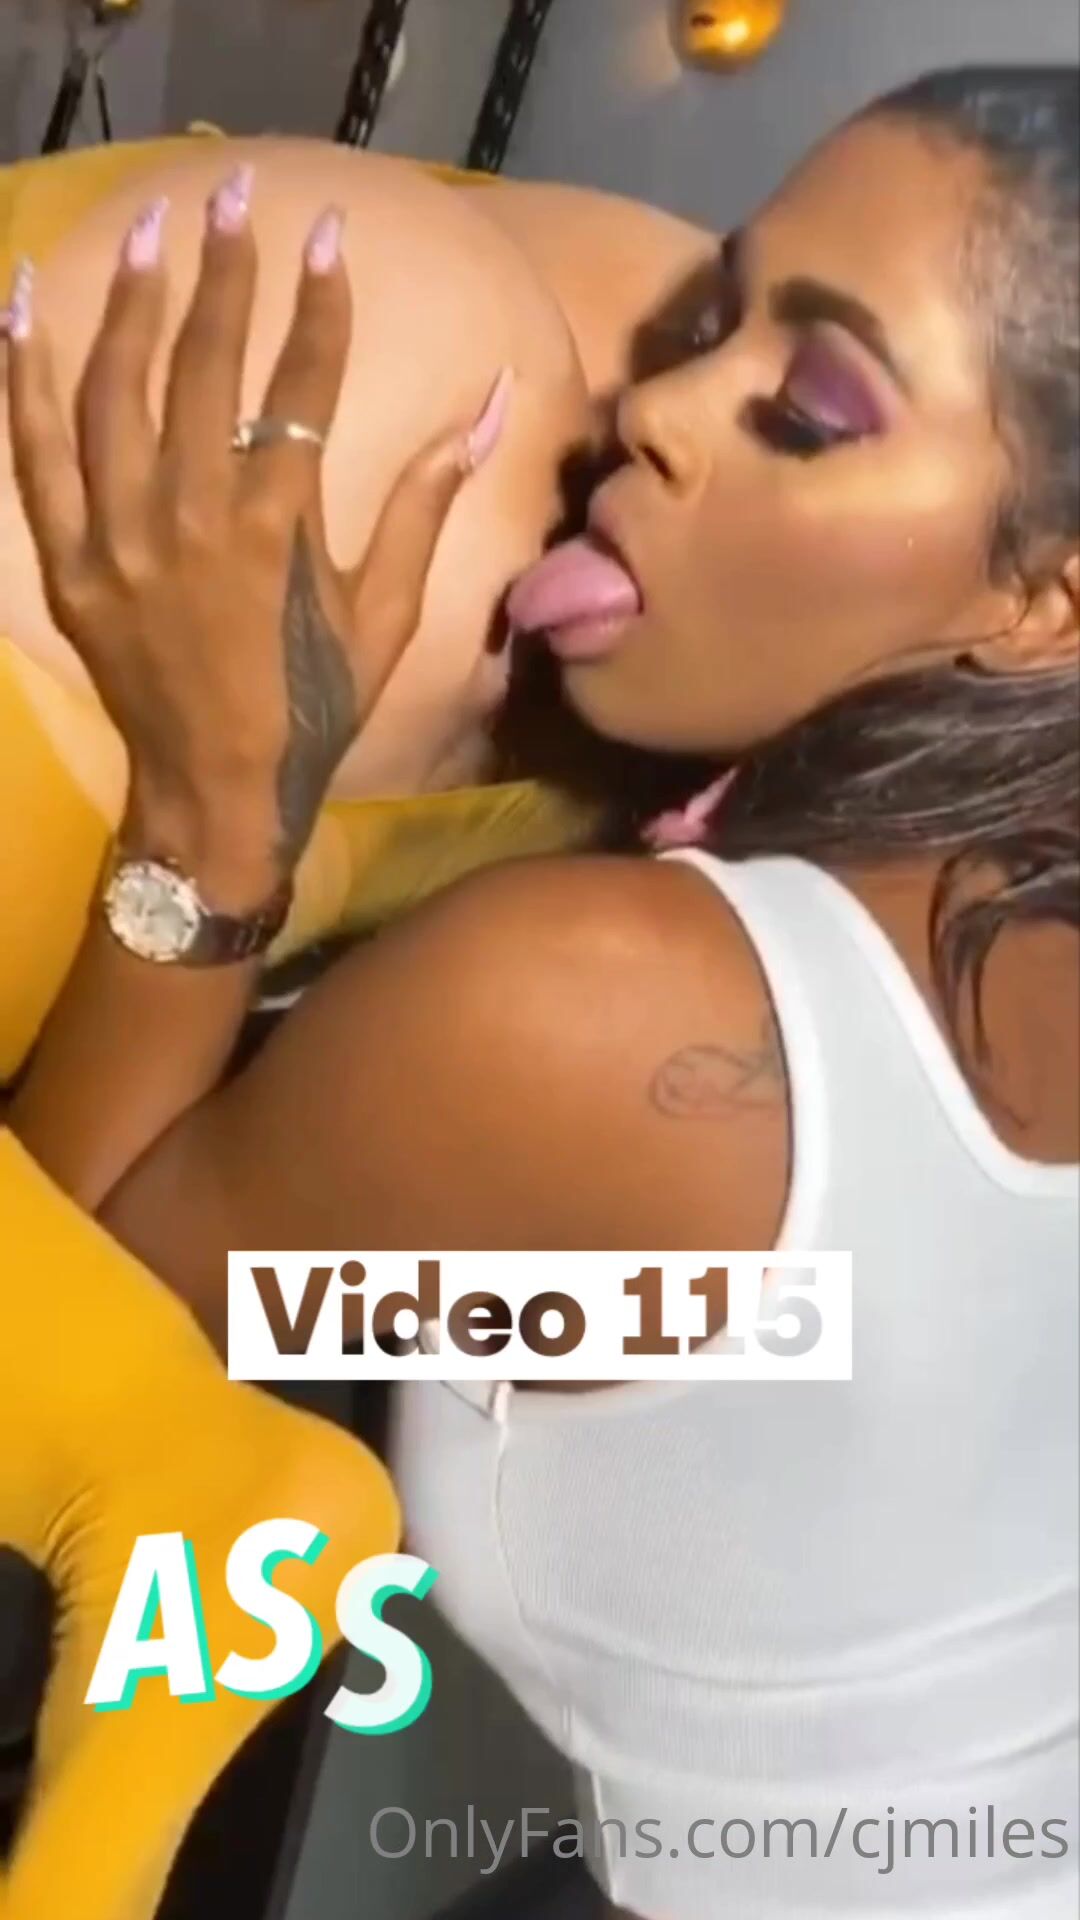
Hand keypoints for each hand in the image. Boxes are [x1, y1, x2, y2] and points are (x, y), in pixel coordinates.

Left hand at [1, 168, 511, 903]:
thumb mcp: (384, 616)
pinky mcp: (69, 560)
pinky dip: (27, 375)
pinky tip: (27, 303)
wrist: (214, 791)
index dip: (319, 303)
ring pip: (117, 388)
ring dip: (133, 299)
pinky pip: (37, 451)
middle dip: (227, 269)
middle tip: (239, 193)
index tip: (328, 232)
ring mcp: (119, 537)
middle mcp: (192, 518)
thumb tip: (486, 408)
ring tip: (153, 228)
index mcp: (277, 529)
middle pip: (206, 363)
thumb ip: (424, 506)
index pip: (301, 384)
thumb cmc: (312, 708)